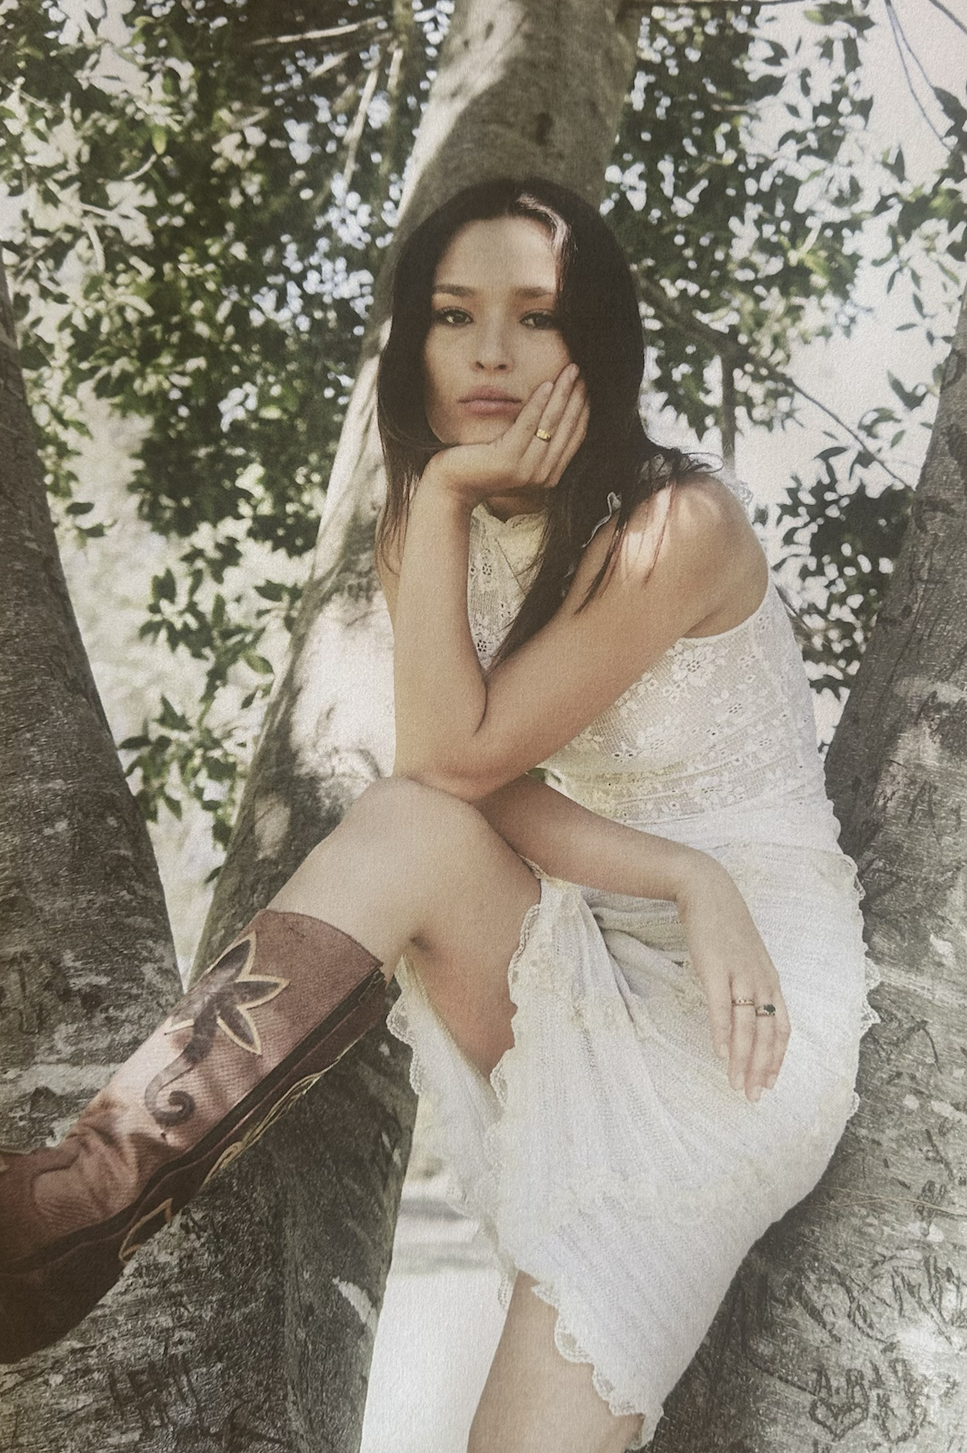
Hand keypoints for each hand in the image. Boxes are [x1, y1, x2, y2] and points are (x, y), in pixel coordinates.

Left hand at [421, 363, 588, 507]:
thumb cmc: (482, 466)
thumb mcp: (516, 455)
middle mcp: (543, 475)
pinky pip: (528, 425)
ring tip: (569, 370)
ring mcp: (527, 470)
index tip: (585, 385)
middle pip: (567, 428)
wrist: (453, 487)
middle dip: (576, 396)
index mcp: (549, 475)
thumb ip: (536, 443)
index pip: (574, 437)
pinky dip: (539, 403)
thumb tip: (555, 414)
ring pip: (551, 424)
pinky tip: (546, 383)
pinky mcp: (509, 460)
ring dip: (563, 394)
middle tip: (580, 371)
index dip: (582, 409)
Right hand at [676, 858, 790, 1101]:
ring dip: (742, 1059)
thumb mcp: (745, 957)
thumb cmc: (725, 926)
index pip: (782, 1028)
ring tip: (736, 1084)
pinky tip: (719, 1053)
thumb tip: (745, 1011)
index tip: (770, 1083)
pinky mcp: (716, 968)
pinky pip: (721, 1007)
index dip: (777, 1059)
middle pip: (767, 1034)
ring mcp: (740, 974)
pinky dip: (721, 1032)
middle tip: (753, 1097)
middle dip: (761, 1069)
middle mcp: (761, 980)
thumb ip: (749, 983)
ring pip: (746, 1027)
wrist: (708, 891)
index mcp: (770, 980)